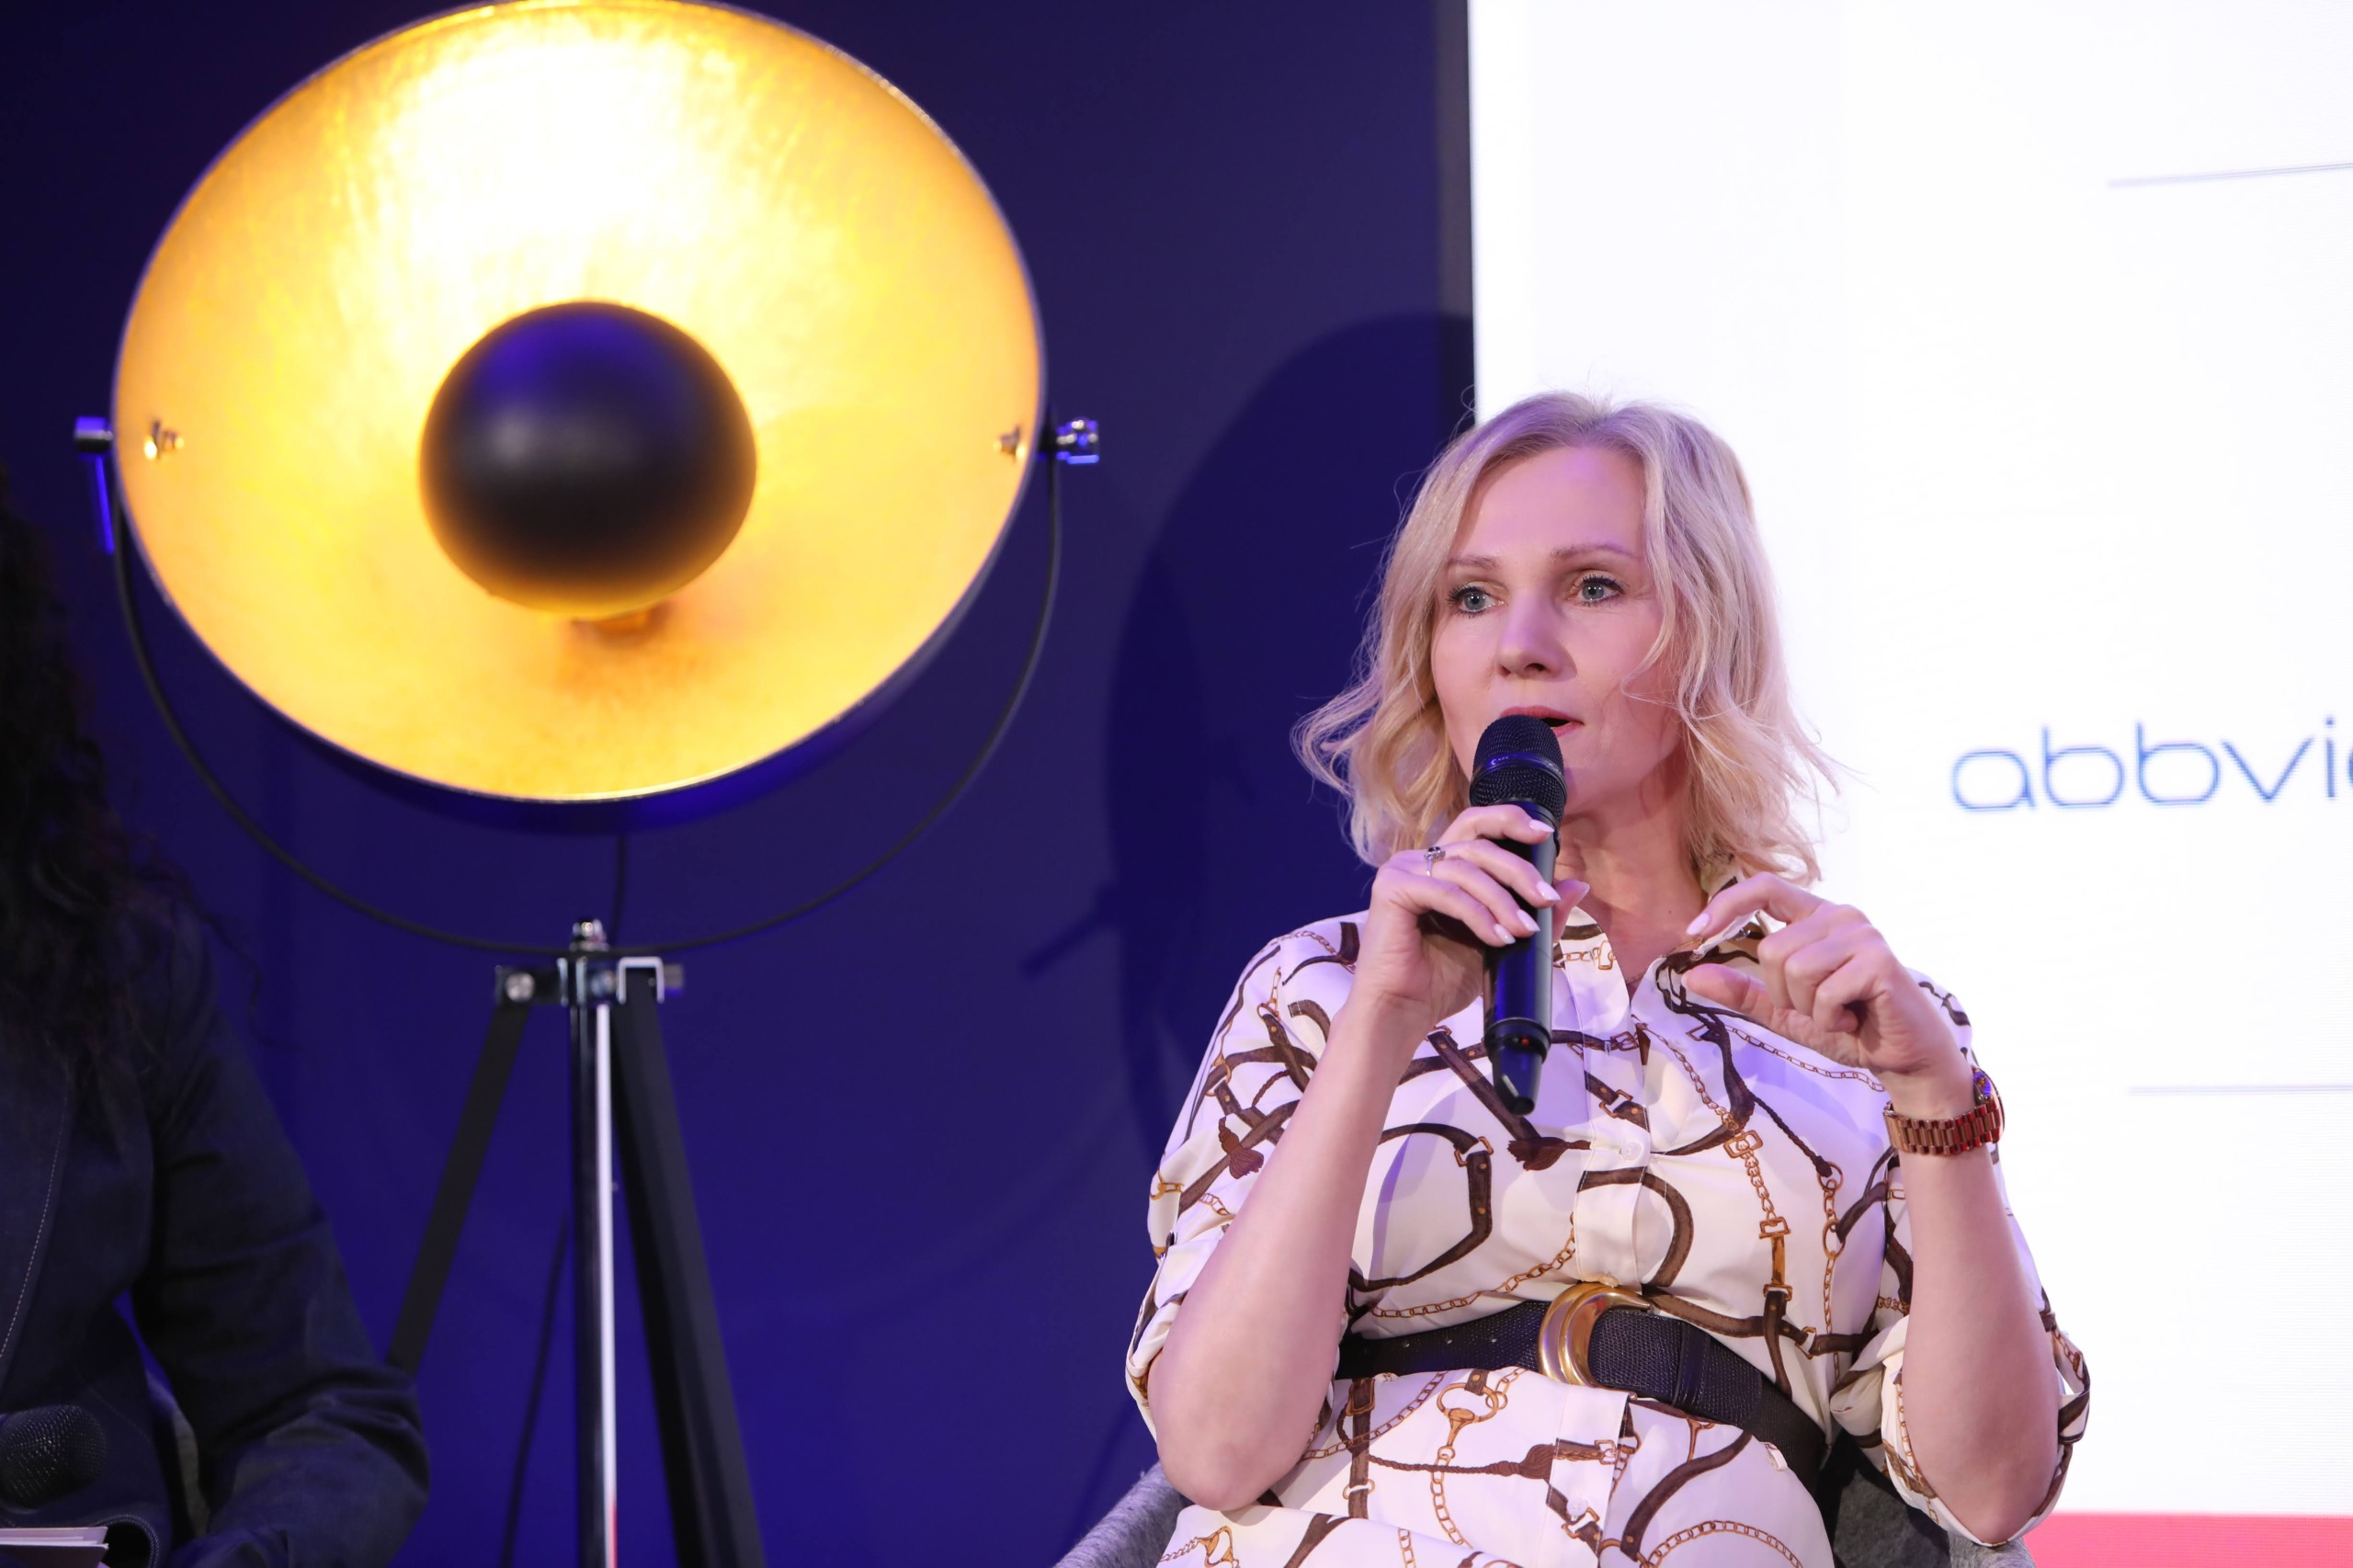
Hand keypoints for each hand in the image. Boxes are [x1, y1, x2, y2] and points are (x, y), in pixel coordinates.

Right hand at [1350, 806, 1588, 1063]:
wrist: (1404, 1012)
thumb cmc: (1443, 979)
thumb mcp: (1501, 942)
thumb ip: (1533, 913)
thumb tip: (1579, 885)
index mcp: (1442, 865)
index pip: (1477, 825)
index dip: (1511, 820)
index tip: (1547, 834)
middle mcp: (1420, 860)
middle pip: (1479, 844)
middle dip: (1519, 870)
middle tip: (1545, 900)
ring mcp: (1403, 870)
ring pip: (1467, 869)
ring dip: (1503, 900)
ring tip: (1524, 931)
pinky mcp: (1392, 888)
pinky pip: (1447, 892)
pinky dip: (1478, 915)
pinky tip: (1497, 938)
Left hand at [1679, 875, 1969, 1112]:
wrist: (1900, 1056)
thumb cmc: (1846, 1027)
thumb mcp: (1783, 1011)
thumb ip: (1741, 991)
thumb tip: (1692, 975)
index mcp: (1815, 918)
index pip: (1764, 887)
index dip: (1727, 904)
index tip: (1695, 931)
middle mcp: (1839, 916)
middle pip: (1772, 950)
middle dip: (1783, 994)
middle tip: (1817, 1008)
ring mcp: (1862, 935)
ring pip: (1795, 970)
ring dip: (1807, 1008)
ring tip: (1838, 1013)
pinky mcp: (1879, 960)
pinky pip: (1824, 992)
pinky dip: (1829, 1018)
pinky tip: (1853, 1020)